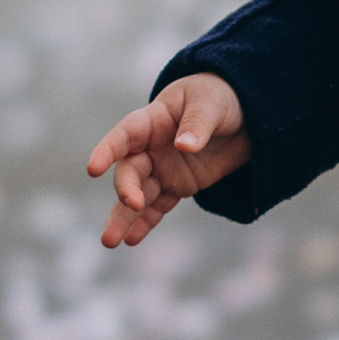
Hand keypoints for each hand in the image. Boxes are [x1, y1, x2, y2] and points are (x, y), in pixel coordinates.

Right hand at [86, 75, 249, 249]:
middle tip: (133, 203)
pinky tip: (131, 239)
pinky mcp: (178, 186)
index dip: (107, 151)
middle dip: (126, 188)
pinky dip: (146, 222)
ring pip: (138, 195)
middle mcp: (150, 147)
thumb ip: (197, 123)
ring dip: (124, 217)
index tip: (93, 168)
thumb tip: (185, 145)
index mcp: (152, 120)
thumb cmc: (220, 98)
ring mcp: (163, 169)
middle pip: (130, 170)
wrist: (245, 115)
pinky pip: (159, 206)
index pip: (124, 136)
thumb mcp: (211, 103)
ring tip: (110, 241)